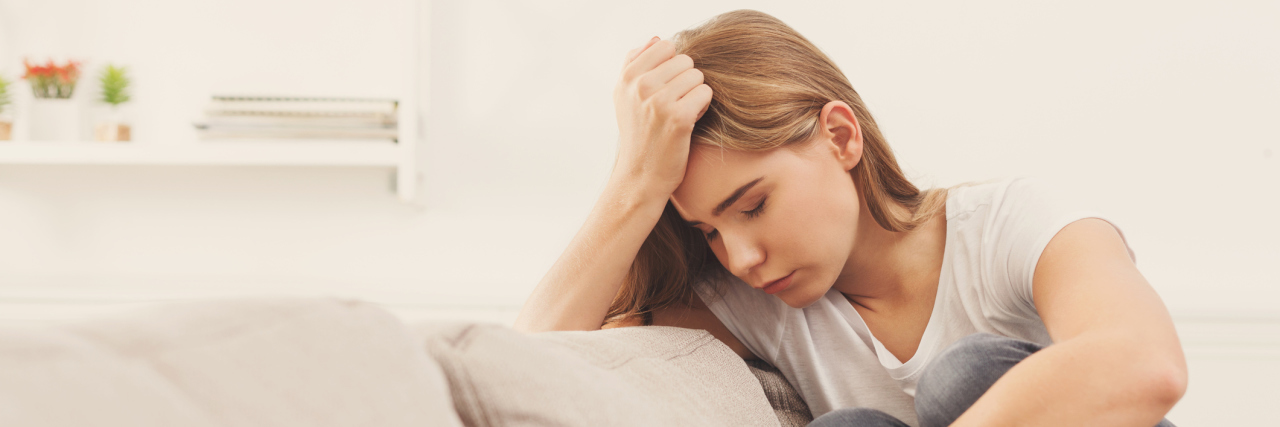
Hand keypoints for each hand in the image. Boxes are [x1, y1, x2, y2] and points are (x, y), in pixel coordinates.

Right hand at [611, 36, 712, 201]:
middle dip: (685, 82)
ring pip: (697, 76)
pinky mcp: (678, 118)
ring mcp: (659, 101)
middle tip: (673, 106)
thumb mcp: (626, 97)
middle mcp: (640, 86)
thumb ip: (636, 63)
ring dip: (694, 95)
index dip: (671, 68)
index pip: (666, 46)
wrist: (641, 176)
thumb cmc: (638, 135)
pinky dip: (701, 109)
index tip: (663, 89)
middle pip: (685, 61)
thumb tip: (656, 39)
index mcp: (627, 77)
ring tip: (679, 115)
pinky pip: (705, 93)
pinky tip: (688, 124)